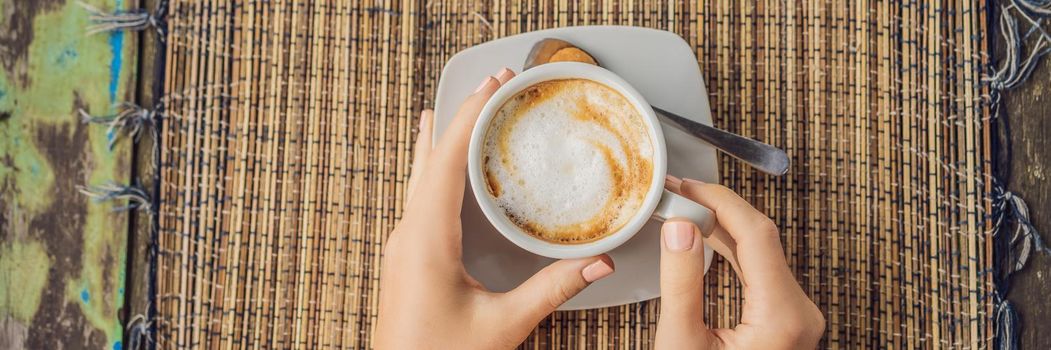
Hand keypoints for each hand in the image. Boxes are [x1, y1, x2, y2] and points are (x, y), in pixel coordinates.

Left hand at [375, 68, 615, 348]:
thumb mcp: (503, 326)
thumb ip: (551, 290)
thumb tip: (597, 263)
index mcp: (426, 240)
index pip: (447, 160)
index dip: (471, 116)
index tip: (494, 86)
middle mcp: (408, 235)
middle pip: (430, 160)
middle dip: (459, 119)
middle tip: (488, 86)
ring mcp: (402, 247)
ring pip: (418, 179)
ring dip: (439, 144)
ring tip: (447, 113)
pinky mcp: (405, 261)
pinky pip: (418, 201)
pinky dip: (433, 173)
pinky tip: (438, 176)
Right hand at [656, 177, 824, 348]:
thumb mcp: (682, 343)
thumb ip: (681, 284)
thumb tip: (680, 228)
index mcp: (781, 317)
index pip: (755, 233)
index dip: (719, 201)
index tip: (687, 187)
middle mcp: (799, 313)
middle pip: (761, 237)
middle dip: (717, 209)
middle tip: (678, 193)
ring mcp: (795, 317)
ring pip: (761, 251)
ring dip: (722, 227)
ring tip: (686, 209)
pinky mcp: (785, 320)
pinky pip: (760, 270)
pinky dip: (732, 250)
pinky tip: (707, 236)